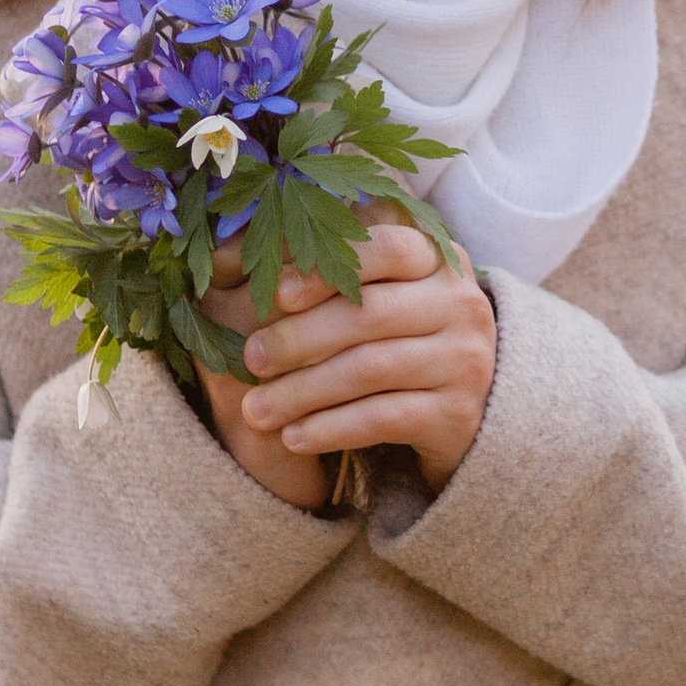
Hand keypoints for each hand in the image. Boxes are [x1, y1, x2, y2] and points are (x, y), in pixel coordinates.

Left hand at [206, 209, 496, 495]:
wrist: (463, 405)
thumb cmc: (398, 336)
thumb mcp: (374, 294)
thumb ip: (317, 270)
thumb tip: (219, 258)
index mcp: (437, 259)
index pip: (386, 248)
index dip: (329, 269)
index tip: (276, 293)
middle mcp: (461, 304)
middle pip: (370, 314)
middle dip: (300, 338)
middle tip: (249, 358)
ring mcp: (466, 360)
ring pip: (371, 370)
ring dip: (304, 391)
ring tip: (255, 410)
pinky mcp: (458, 414)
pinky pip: (384, 418)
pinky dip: (332, 428)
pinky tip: (293, 437)